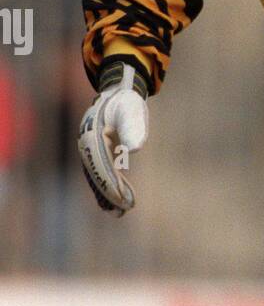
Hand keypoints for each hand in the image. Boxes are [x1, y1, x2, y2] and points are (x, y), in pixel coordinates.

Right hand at [78, 62, 148, 215]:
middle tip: (123, 212)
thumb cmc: (127, 101)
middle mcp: (87, 143)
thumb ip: (133, 127)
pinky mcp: (97, 152)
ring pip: (95, 176)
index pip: (102, 165)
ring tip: (117, 213)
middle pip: (96, 173)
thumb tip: (134, 149)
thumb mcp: (132, 109)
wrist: (118, 91)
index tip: (124, 199)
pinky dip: (105, 187)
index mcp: (94, 134)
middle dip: (109, 194)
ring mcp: (90, 148)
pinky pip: (99, 172)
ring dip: (105, 195)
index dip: (112, 184)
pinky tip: (113, 202)